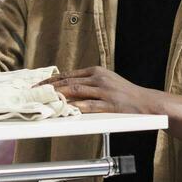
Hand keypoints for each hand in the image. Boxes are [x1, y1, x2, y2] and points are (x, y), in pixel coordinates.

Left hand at [37, 67, 161, 114]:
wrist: (146, 102)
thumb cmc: (124, 93)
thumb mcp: (106, 81)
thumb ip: (89, 82)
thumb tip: (67, 87)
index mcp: (96, 71)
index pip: (68, 74)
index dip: (52, 80)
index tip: (38, 85)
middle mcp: (99, 78)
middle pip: (69, 81)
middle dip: (50, 87)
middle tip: (35, 93)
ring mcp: (105, 91)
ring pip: (76, 91)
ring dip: (59, 95)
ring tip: (45, 100)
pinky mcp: (110, 104)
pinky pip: (90, 105)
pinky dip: (76, 107)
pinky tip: (66, 109)